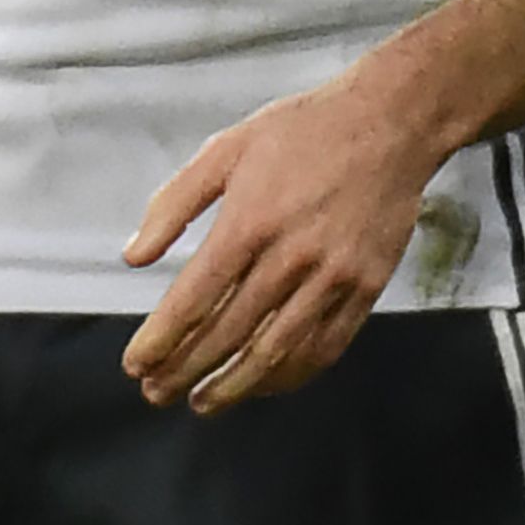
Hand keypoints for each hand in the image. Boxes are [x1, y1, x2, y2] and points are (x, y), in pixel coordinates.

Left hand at [120, 73, 439, 414]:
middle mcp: (290, 256)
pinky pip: (324, 348)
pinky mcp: (366, 288)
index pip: (195, 297)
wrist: (391, 122)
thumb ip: (174, 204)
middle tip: (156, 392)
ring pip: (276, 352)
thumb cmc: (302, 131)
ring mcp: (333, 277)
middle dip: (186, 369)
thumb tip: (133, 258)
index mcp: (249, 220)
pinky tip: (262, 384)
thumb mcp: (227, 148)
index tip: (134, 364)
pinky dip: (290, 376)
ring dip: (234, 386)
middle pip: (229, 332)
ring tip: (202, 402)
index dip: (162, 338)